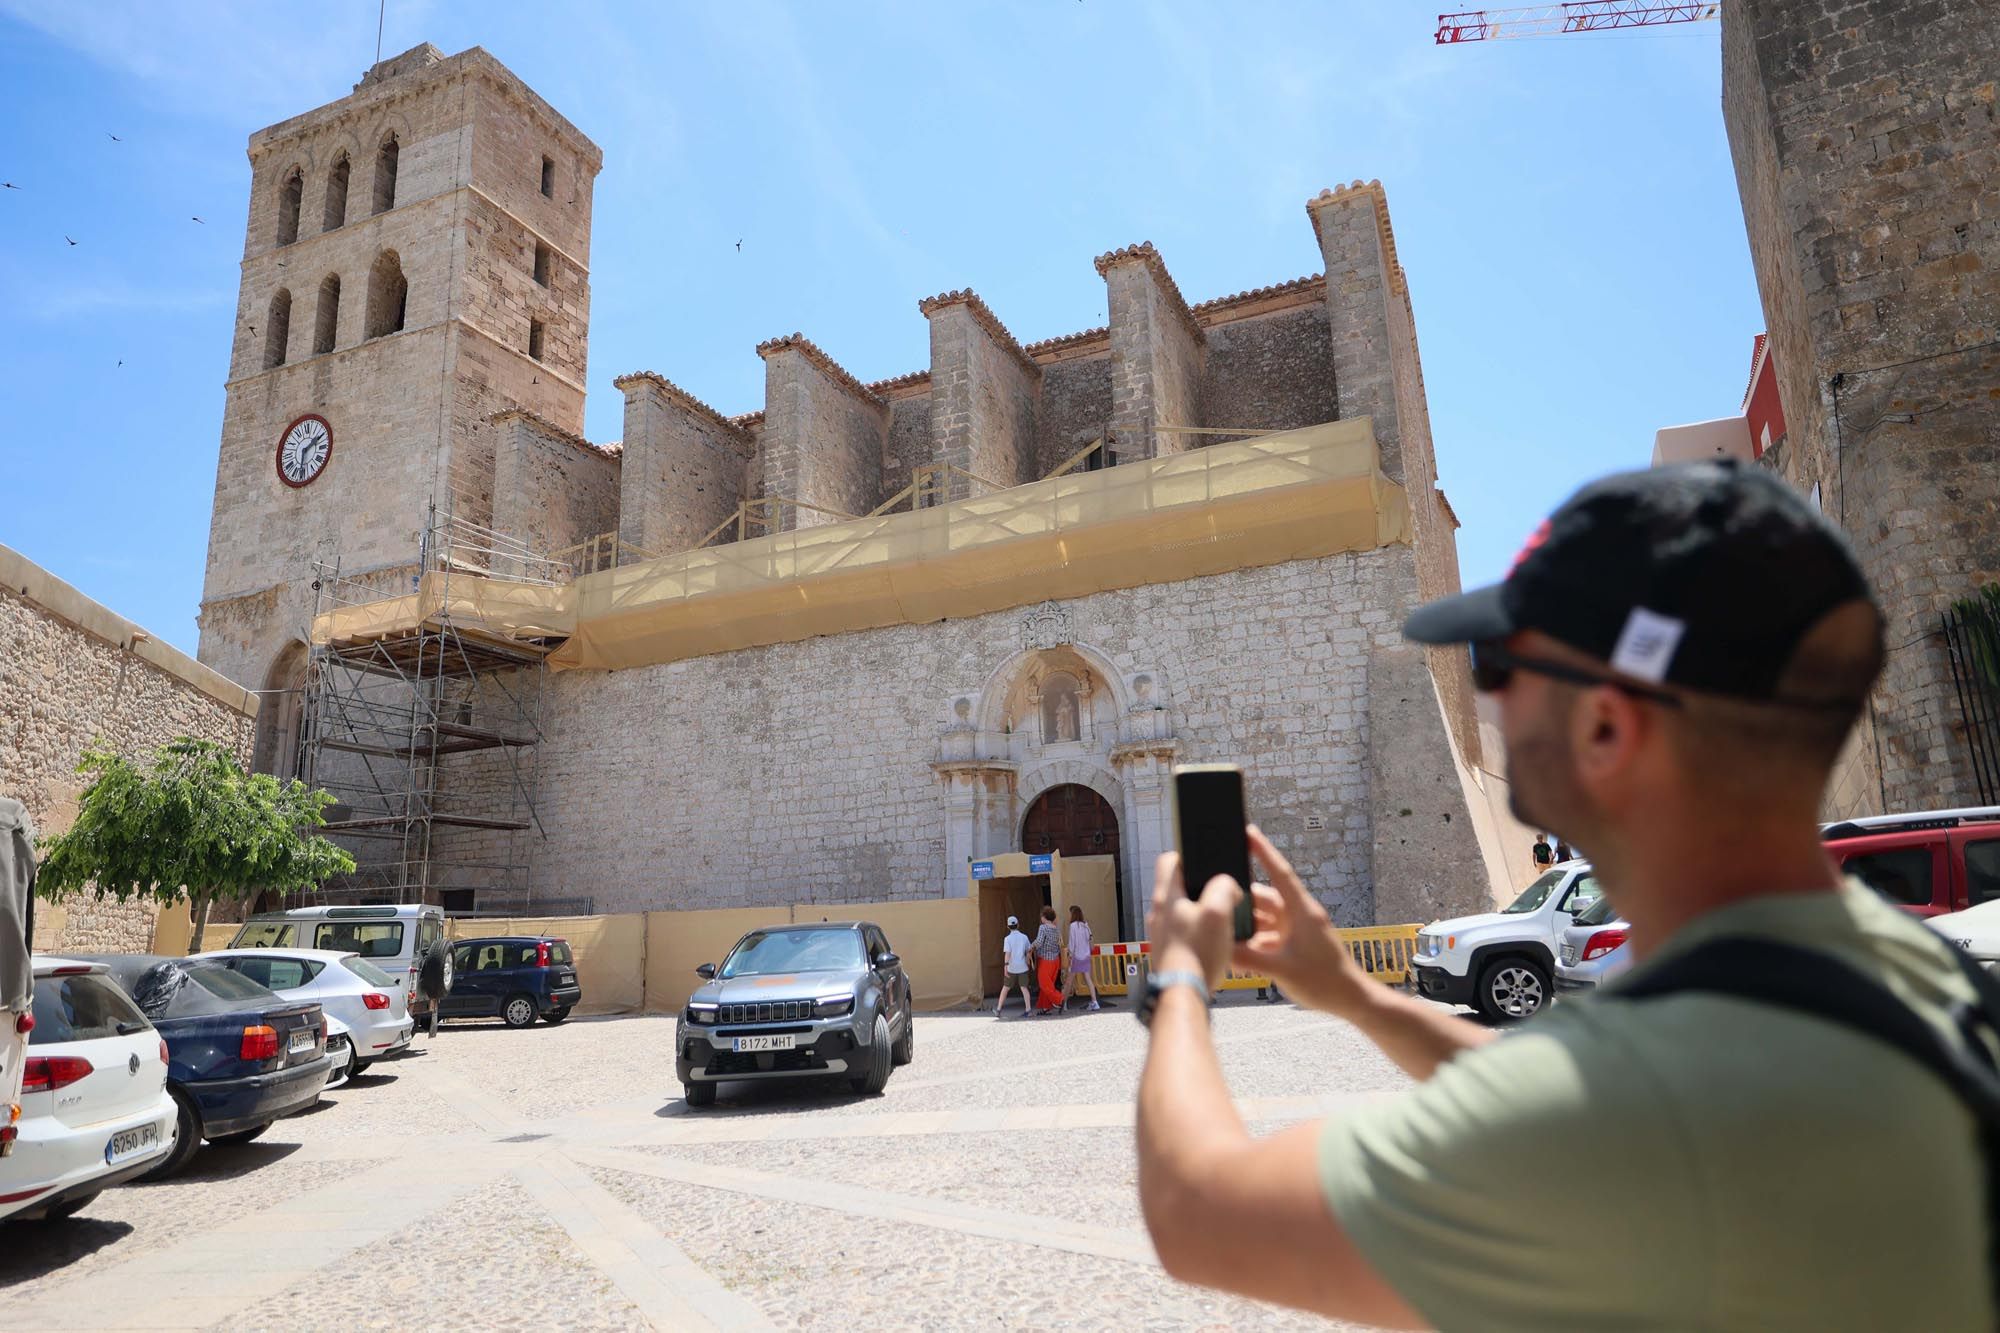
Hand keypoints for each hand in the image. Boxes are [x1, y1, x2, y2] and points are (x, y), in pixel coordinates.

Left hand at [1147, 849, 1240, 987]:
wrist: (1183, 993)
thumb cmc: (1197, 953)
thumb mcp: (1218, 912)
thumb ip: (1223, 887)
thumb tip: (1226, 885)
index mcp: (1167, 897)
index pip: (1169, 861)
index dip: (1187, 856)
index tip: (1205, 862)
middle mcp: (1159, 914)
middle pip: (1177, 889)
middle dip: (1200, 889)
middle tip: (1221, 896)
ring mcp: (1161, 935)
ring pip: (1181, 913)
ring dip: (1200, 914)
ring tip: (1221, 923)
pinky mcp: (1168, 953)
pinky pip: (1183, 935)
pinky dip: (1197, 935)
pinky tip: (1213, 945)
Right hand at [1231, 826, 1369, 1016]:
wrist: (1351, 1000)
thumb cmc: (1326, 982)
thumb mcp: (1283, 970)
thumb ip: (1250, 959)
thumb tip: (1222, 948)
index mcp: (1302, 911)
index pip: (1279, 873)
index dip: (1263, 851)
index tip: (1248, 832)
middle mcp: (1299, 915)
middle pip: (1265, 899)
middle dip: (1242, 901)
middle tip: (1217, 898)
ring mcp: (1297, 930)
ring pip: (1264, 919)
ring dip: (1247, 926)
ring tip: (1224, 933)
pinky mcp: (1295, 944)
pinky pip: (1269, 936)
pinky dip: (1254, 941)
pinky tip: (1238, 953)